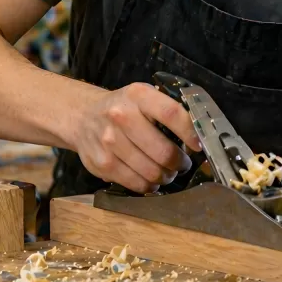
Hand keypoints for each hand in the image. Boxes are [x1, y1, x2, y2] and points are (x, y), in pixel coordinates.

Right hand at [70, 82, 201, 193]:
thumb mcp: (143, 96)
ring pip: (151, 172)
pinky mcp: (102, 164)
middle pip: (163, 151)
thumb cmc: (122, 107)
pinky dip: (149, 186)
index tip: (198, 145)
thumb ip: (166, 110)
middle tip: (182, 164)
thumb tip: (197, 135)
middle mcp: (121, 116)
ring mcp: (109, 142)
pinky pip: (136, 183)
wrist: (83, 117)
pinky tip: (151, 180)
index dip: (189, 132)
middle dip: (179, 163)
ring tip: (167, 172)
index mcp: (137, 95)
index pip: (171, 113)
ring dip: (165, 176)